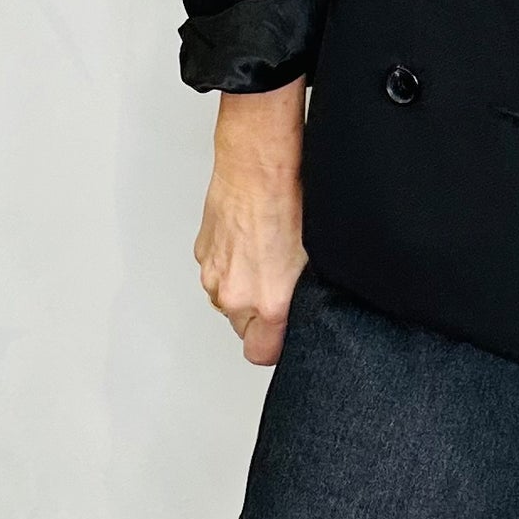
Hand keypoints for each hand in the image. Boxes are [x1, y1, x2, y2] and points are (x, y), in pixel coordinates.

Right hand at [195, 81, 307, 365]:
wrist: (258, 164)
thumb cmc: (291, 201)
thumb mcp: (315, 258)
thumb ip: (303, 296)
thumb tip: (309, 311)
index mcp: (269, 303)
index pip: (262, 354)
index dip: (276, 344)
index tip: (285, 331)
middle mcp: (235, 295)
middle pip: (244, 328)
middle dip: (260, 315)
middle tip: (280, 285)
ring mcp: (215, 274)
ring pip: (228, 300)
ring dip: (244, 288)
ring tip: (265, 256)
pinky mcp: (203, 253)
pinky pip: (218, 273)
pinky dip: (231, 264)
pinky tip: (250, 241)